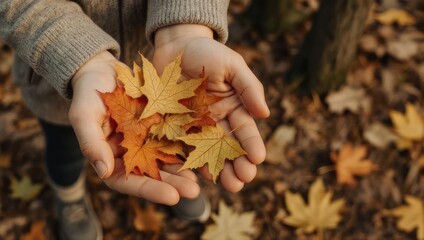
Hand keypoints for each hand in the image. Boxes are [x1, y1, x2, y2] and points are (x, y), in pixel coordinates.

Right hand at [68, 51, 198, 204]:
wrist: (102, 70)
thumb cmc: (88, 93)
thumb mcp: (84, 115)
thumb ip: (91, 143)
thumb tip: (104, 172)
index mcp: (110, 158)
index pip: (129, 182)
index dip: (150, 191)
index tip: (172, 197)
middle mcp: (131, 154)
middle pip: (152, 176)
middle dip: (173, 184)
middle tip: (193, 191)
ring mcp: (147, 140)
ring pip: (166, 160)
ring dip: (183, 171)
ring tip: (201, 179)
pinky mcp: (160, 125)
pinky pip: (175, 138)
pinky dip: (188, 146)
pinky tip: (203, 151)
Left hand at [153, 24, 269, 191]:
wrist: (175, 45)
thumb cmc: (207, 52)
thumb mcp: (232, 66)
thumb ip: (248, 87)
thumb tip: (264, 113)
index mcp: (234, 107)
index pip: (245, 130)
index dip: (252, 144)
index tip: (258, 158)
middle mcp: (217, 121)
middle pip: (228, 148)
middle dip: (237, 165)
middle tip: (243, 180)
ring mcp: (195, 127)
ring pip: (208, 154)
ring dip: (219, 170)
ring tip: (229, 186)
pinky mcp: (174, 128)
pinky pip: (183, 148)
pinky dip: (190, 163)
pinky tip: (198, 177)